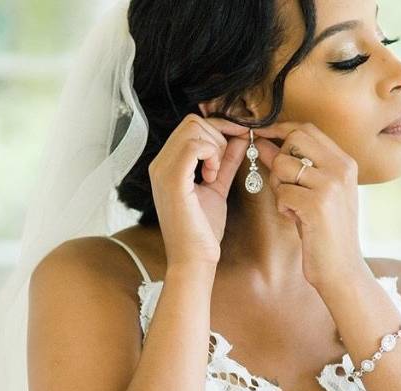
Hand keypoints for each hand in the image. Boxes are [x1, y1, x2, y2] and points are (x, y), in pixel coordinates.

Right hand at [148, 114, 248, 267]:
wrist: (193, 259)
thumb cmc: (202, 229)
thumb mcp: (217, 186)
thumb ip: (227, 161)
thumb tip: (241, 137)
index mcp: (166, 164)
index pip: (191, 125)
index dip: (219, 128)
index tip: (236, 143)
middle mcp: (159, 164)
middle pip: (193, 122)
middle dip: (218, 136)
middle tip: (222, 166)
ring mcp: (163, 170)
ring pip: (194, 129)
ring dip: (215, 147)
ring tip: (215, 174)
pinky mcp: (172, 180)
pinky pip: (194, 146)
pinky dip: (212, 155)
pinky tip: (212, 176)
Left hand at [252, 122, 366, 287]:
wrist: (343, 270)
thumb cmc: (325, 232)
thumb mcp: (315, 194)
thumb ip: (294, 167)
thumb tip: (264, 143)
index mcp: (345, 163)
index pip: (307, 129)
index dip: (280, 130)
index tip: (262, 138)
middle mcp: (341, 168)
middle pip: (294, 139)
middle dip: (278, 158)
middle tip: (283, 184)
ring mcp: (331, 185)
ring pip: (283, 165)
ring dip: (279, 186)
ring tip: (292, 205)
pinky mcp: (317, 204)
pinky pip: (282, 191)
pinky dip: (282, 206)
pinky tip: (296, 219)